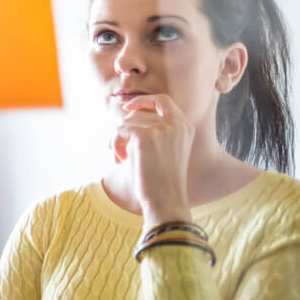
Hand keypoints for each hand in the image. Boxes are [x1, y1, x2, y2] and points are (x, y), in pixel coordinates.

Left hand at [110, 94, 194, 224]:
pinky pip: (119, 131)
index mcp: (185, 126)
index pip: (162, 99)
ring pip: (126, 122)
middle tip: (120, 148)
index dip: (143, 101)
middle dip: (125, 128)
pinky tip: (120, 160)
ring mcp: (161, 128)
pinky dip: (114, 144)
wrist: (166, 200)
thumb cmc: (162, 178)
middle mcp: (176, 124)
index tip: (127, 108)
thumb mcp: (164, 148)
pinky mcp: (145, 136)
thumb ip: (153, 129)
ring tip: (121, 157)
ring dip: (118, 139)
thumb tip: (127, 113)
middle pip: (139, 112)